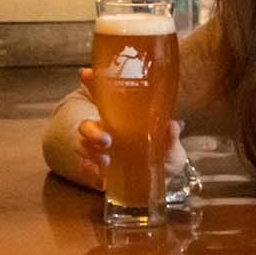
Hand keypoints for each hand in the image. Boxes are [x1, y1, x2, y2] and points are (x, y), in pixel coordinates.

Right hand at [73, 68, 184, 191]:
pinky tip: (103, 174)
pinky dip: (91, 170)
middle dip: (91, 131)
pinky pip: (87, 169)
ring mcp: (101, 152)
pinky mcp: (99, 172)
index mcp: (122, 118)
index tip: (85, 73)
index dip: (92, 83)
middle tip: (107, 140)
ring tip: (106, 161)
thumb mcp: (170, 145)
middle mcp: (107, 132)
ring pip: (82, 146)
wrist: (164, 181)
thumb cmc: (164, 154)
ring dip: (90, 152)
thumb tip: (173, 125)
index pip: (104, 97)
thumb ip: (169, 136)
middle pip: (86, 126)